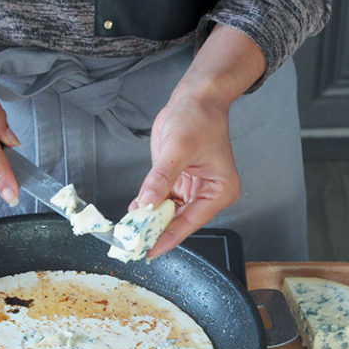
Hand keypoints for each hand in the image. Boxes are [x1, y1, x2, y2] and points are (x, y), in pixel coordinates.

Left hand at [132, 92, 240, 257]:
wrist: (194, 97)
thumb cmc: (199, 117)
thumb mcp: (178, 148)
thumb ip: (161, 179)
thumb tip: (147, 204)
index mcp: (219, 191)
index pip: (190, 223)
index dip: (167, 238)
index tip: (149, 251)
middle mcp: (207, 195)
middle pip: (178, 223)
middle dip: (155, 231)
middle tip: (132, 244)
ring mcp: (191, 191)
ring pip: (167, 215)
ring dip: (148, 221)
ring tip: (128, 231)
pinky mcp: (176, 184)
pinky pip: (160, 203)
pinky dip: (146, 208)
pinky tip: (132, 213)